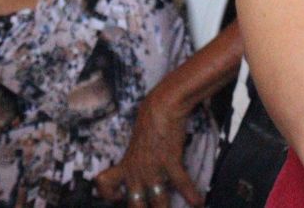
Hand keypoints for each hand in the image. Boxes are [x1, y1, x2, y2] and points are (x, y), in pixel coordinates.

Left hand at [94, 91, 201, 206]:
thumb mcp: (136, 141)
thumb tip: (143, 161)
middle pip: (134, 204)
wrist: (162, 106)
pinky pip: (181, 184)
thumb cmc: (150, 118)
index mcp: (126, 164)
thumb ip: (136, 156)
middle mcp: (136, 172)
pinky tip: (198, 203)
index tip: (119, 197)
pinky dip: (191, 194)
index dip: (110, 195)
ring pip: (158, 201)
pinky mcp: (170, 162)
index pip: (105, 185)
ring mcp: (153, 169)